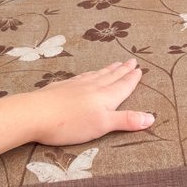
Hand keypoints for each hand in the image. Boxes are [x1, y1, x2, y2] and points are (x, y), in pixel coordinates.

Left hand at [12, 59, 154, 146]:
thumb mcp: (103, 125)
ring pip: (97, 75)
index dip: (132, 79)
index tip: (139, 70)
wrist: (35, 114)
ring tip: (115, 64)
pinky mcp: (62, 87)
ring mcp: (76, 86)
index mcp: (105, 97)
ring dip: (108, 70)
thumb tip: (151, 118)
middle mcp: (93, 88)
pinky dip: (89, 74)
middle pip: (111, 77)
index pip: (123, 86)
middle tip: (132, 61)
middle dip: (123, 70)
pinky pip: (81, 77)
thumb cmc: (70, 123)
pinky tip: (88, 74)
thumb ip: (126, 121)